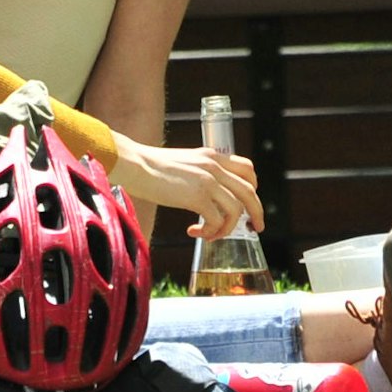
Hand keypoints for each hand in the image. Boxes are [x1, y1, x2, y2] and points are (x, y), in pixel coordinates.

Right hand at [106, 138, 260, 240]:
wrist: (135, 164)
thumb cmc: (152, 167)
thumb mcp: (185, 162)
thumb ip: (201, 172)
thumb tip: (209, 195)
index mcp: (213, 156)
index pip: (248, 169)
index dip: (253, 189)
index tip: (249, 204)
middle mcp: (214, 166)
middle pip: (249, 192)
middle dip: (256, 213)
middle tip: (255, 228)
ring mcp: (207, 181)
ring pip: (236, 210)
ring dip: (227, 228)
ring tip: (211, 235)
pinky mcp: (196, 196)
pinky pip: (216, 220)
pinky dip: (210, 231)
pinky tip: (195, 232)